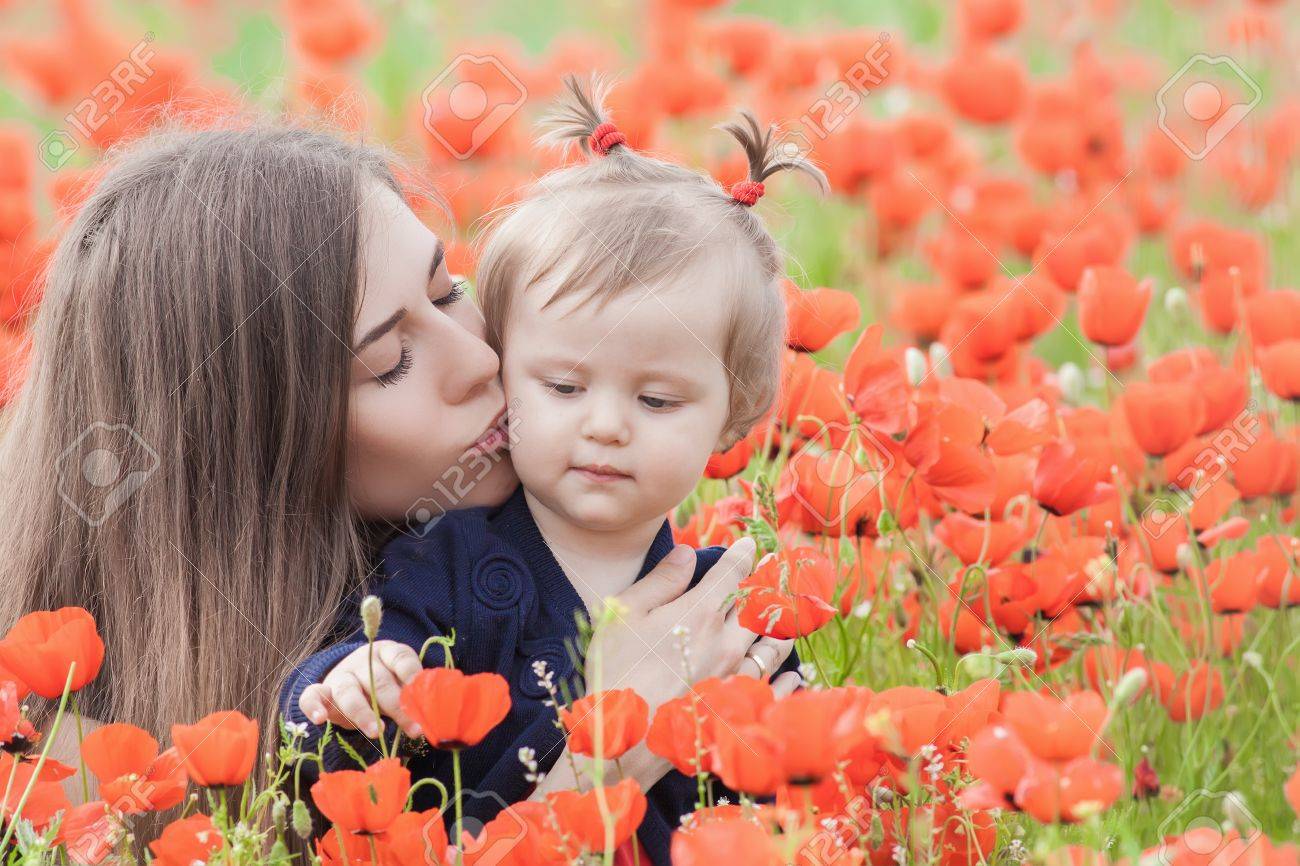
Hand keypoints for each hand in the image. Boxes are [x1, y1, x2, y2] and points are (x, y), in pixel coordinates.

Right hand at [298, 640, 423, 737]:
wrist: (352, 679)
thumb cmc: (386, 684)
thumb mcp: (401, 682)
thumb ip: (411, 693)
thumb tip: (433, 713)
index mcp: (387, 652)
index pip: (401, 659)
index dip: (412, 675)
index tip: (422, 694)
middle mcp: (363, 661)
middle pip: (379, 681)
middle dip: (397, 707)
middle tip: (414, 729)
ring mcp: (341, 675)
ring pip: (349, 691)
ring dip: (363, 713)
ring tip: (378, 731)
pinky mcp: (322, 690)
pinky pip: (312, 695)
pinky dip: (314, 706)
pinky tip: (320, 719)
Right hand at [587, 538, 798, 712]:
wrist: (623, 738)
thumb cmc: (615, 671)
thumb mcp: (624, 614)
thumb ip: (661, 581)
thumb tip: (688, 552)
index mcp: (700, 611)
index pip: (733, 572)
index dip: (744, 554)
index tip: (751, 545)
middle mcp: (728, 640)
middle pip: (761, 605)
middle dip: (769, 585)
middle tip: (776, 573)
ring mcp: (737, 676)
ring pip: (773, 644)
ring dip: (781, 626)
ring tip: (787, 617)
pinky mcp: (738, 708)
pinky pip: (776, 688)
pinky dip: (788, 678)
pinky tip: (793, 674)